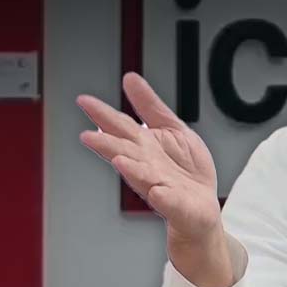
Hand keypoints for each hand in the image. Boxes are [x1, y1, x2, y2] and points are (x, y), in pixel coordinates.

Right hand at [78, 72, 232, 286]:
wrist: (202, 208)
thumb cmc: (185, 170)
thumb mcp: (172, 128)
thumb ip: (150, 105)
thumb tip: (130, 79)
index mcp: (145, 147)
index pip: (121, 128)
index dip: (103, 114)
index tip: (84, 101)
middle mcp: (147, 166)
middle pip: (125, 153)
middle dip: (108, 145)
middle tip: (89, 136)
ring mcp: (160, 186)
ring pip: (142, 177)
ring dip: (131, 169)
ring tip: (121, 161)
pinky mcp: (177, 205)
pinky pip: (170, 202)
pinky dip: (164, 197)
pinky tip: (159, 192)